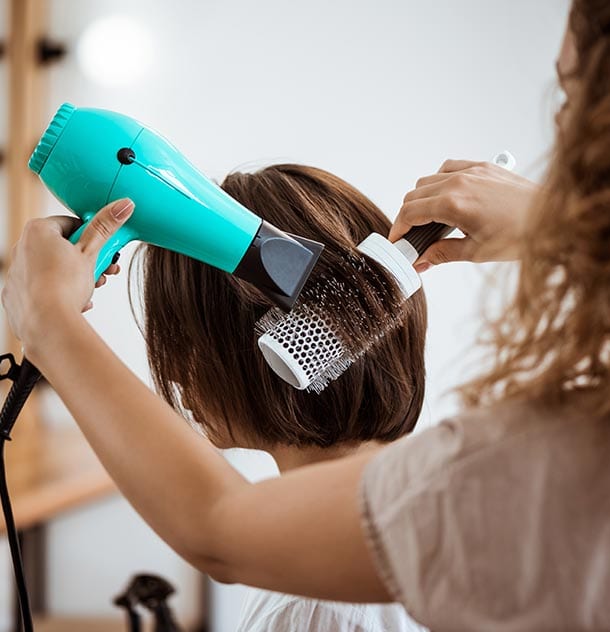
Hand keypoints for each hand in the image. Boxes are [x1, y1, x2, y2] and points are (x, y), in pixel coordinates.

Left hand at [1, 198, 133, 353]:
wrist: (48, 323)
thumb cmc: (65, 286)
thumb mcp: (92, 252)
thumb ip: (106, 226)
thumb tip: (123, 205)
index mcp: (37, 231)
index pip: (70, 224)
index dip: (91, 236)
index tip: (102, 248)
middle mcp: (21, 248)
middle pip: (62, 247)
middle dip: (86, 260)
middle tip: (102, 270)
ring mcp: (16, 273)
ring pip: (52, 269)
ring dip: (75, 278)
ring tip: (91, 289)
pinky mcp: (15, 296)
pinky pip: (42, 290)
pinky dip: (58, 294)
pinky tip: (75, 302)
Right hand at [389, 160, 538, 268]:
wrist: (556, 219)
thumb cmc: (522, 236)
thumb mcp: (477, 252)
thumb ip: (441, 254)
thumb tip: (420, 262)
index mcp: (453, 204)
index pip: (410, 212)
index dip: (398, 229)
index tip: (397, 241)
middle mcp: (458, 182)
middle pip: (414, 195)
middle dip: (407, 216)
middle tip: (413, 236)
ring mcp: (471, 171)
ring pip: (428, 180)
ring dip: (422, 199)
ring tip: (430, 220)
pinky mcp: (483, 166)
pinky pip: (449, 167)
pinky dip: (440, 182)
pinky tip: (447, 198)